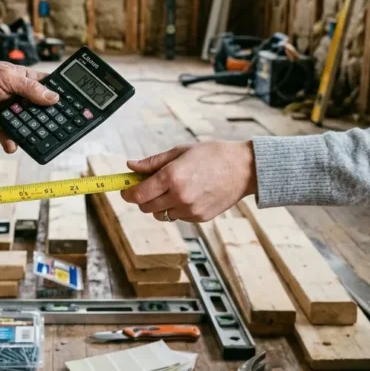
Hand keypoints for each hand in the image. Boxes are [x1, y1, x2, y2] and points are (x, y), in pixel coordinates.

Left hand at [0, 61, 56, 152]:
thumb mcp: (6, 77)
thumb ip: (29, 88)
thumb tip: (53, 97)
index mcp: (26, 83)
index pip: (49, 89)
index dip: (60, 96)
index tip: (73, 105)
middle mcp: (21, 100)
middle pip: (42, 112)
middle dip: (49, 119)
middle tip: (58, 126)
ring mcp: (12, 115)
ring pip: (29, 128)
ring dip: (33, 132)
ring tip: (37, 137)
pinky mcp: (0, 129)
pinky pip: (12, 139)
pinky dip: (14, 143)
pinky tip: (13, 143)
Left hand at [120, 140, 257, 222]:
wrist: (244, 169)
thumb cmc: (213, 155)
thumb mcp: (180, 152)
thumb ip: (153, 162)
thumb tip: (130, 166)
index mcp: (172, 177)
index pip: (138, 194)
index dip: (128, 193)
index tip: (125, 190)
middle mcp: (179, 196)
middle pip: (146, 207)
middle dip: (142, 198)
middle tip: (148, 187)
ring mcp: (190, 210)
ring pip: (161, 214)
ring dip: (160, 205)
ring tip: (173, 189)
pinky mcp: (199, 218)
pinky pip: (178, 217)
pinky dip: (176, 209)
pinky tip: (189, 195)